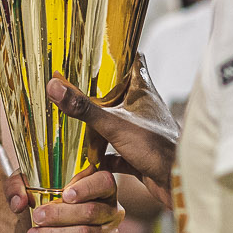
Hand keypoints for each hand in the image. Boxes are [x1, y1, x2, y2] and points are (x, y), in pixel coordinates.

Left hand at [4, 167, 122, 232]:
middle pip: (91, 211)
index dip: (87, 188)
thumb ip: (18, 186)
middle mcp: (111, 210)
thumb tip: (19, 202)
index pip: (104, 182)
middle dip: (60, 215)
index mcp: (102, 187)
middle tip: (37, 218)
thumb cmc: (45, 202)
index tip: (65, 195)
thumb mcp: (28, 186)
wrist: (48, 230)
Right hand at [47, 62, 180, 206]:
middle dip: (99, 93)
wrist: (178, 181)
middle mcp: (144, 108)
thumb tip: (54, 86)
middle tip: (75, 89)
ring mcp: (142, 131)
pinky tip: (89, 161)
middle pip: (120, 93)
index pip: (133, 61)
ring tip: (77, 125)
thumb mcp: (114, 124)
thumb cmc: (156, 146)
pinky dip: (103, 156)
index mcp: (142, 91)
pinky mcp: (140, 154)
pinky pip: (117, 152)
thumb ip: (84, 107)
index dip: (118, 53)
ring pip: (117, 123)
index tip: (98, 51)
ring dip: (99, 126)